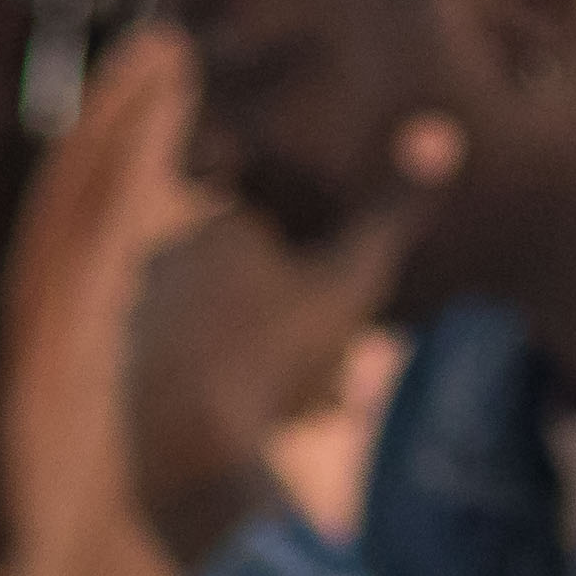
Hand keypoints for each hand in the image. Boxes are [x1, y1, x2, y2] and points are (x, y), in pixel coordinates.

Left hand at [123, 108, 448, 572]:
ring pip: (231, 325)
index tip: (344, 300)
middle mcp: (171, 254)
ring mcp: (145, 309)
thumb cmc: (277, 353)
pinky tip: (272, 420)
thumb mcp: (350, 285)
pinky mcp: (132, 360)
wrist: (190, 440)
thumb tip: (443, 134)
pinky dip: (235, 383)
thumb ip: (391, 216)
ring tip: (320, 404)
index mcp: (219, 223)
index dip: (323, 261)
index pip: (283, 221)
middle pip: (260, 278)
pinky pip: (199, 363)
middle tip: (345, 372)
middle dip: (303, 318)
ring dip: (276, 357)